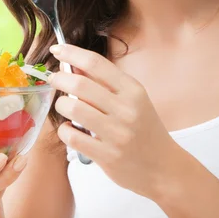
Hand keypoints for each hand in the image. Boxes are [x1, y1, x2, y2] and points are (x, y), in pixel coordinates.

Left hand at [50, 44, 180, 200]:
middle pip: (80, 85)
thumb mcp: (133, 100)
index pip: (96, 63)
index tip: (57, 49)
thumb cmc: (144, 129)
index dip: (72, 53)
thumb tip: (72, 65)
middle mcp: (126, 109)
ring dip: (60, 105)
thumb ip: (104, 82)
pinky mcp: (107, 156)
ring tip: (64, 107)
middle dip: (59, 79)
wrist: (164, 168)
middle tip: (53, 79)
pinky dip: (65, 130)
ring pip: (73, 109)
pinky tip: (70, 129)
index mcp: (133, 90)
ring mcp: (117, 134)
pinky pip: (73, 137)